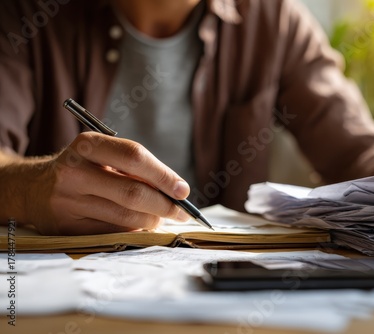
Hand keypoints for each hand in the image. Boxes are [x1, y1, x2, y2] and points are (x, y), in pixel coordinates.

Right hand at [3, 132, 190, 234]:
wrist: (34, 189)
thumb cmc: (84, 169)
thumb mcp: (103, 156)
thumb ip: (135, 168)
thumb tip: (176, 191)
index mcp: (87, 145)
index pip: (134, 157)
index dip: (164, 175)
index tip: (183, 190)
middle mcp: (73, 171)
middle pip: (133, 192)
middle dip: (165, 205)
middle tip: (182, 212)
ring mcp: (67, 201)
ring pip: (125, 218)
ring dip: (152, 220)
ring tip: (161, 218)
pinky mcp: (66, 227)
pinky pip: (112, 233)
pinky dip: (133, 231)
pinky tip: (139, 225)